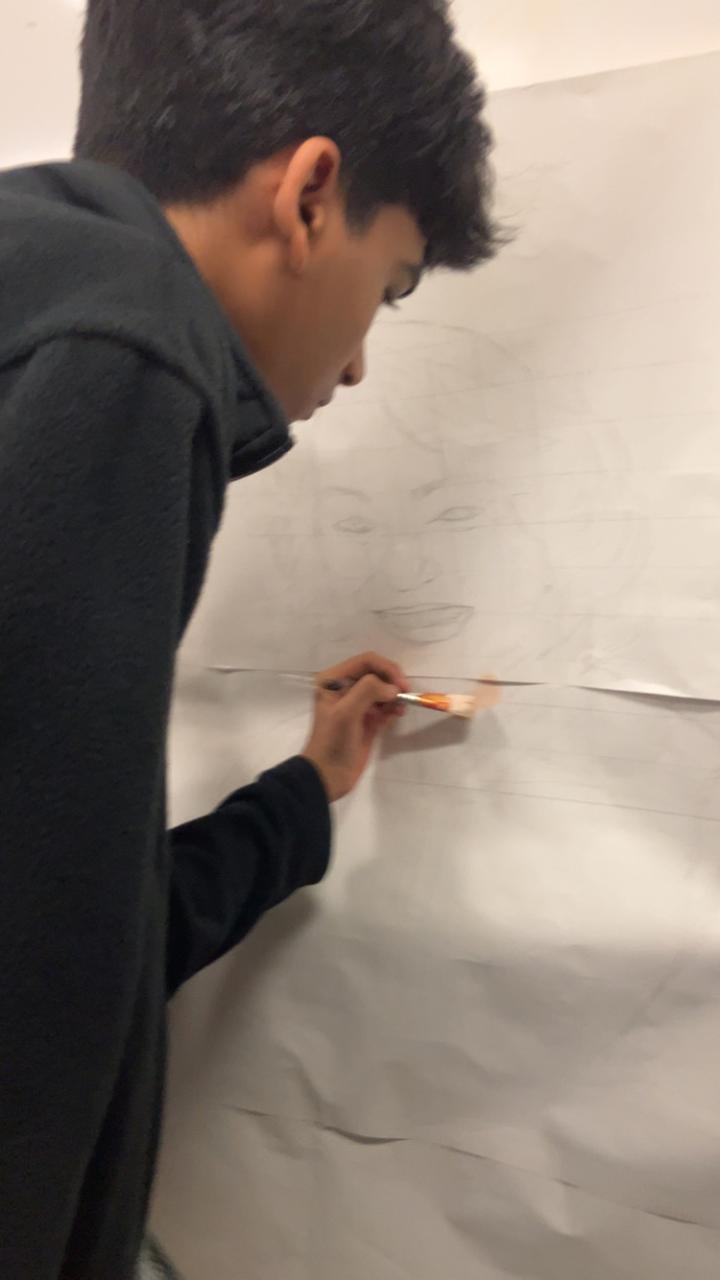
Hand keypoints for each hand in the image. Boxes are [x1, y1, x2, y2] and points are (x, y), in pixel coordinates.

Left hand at [302, 652, 410, 801]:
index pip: (366, 661)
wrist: (328, 775)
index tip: (400, 684)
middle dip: (392, 681)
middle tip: (405, 694)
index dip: (386, 668)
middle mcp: (345, 688)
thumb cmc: (332, 741)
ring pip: (382, 689)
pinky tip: (397, 714)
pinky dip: (393, 707)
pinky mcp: (367, 720)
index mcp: (333, 680)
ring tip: (401, 708)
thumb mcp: (346, 712)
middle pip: (376, 673)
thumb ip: (368, 691)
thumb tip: (392, 688)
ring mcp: (357, 705)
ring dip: (394, 695)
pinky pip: (385, 706)